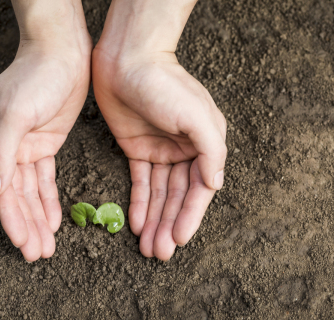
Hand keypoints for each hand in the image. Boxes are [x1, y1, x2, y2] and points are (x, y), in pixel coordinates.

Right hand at [0, 2, 90, 260]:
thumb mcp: (15, 112)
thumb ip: (1, 151)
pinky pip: (44, 180)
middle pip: (14, 194)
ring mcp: (23, 148)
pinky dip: (48, 201)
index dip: (11, 216)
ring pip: (30, 192)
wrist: (63, 55)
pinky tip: (52, 221)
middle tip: (36, 254)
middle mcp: (0, 145)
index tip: (22, 242)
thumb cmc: (34, 76)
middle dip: (26, 224)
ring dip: (37, 218)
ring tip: (45, 246)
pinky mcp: (44, 146)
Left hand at [92, 0, 226, 260]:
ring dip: (154, 220)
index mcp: (204, 144)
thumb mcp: (196, 116)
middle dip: (169, 225)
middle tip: (159, 253)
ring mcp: (160, 151)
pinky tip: (136, 224)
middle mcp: (184, 151)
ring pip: (159, 194)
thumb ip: (211, 151)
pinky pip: (140, 182)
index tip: (179, 239)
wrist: (127, 62)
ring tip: (148, 247)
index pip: (199, 189)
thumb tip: (215, 185)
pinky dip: (139, 203)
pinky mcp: (137, 149)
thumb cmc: (165, 85)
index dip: (189, 215)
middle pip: (177, 196)